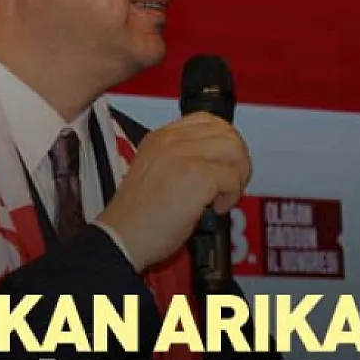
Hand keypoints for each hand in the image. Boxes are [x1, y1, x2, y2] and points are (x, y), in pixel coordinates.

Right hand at [97, 112, 251, 271]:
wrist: (122, 238)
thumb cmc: (136, 217)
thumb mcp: (153, 171)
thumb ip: (180, 159)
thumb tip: (214, 162)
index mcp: (160, 137)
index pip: (209, 121)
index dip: (224, 142)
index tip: (222, 163)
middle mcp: (172, 141)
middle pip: (227, 133)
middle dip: (236, 161)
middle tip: (227, 184)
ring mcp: (184, 156)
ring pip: (235, 151)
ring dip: (237, 177)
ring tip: (221, 196)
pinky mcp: (197, 177)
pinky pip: (233, 177)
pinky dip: (231, 196)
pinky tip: (214, 208)